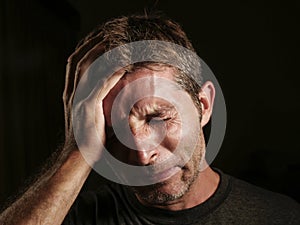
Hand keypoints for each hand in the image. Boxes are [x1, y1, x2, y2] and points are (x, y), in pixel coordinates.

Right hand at [62, 38, 124, 163]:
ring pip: (88, 69)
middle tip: (107, 35)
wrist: (77, 156)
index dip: (84, 49)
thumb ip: (93, 101)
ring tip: (117, 44)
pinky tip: (123, 66)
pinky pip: (100, 86)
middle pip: (78, 60)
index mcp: (71, 94)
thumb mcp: (86, 116)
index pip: (74, 64)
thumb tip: (108, 92)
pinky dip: (112, 74)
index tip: (97, 40)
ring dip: (103, 54)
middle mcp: (72, 93)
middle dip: (92, 45)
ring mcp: (79, 100)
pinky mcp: (88, 108)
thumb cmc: (86, 138)